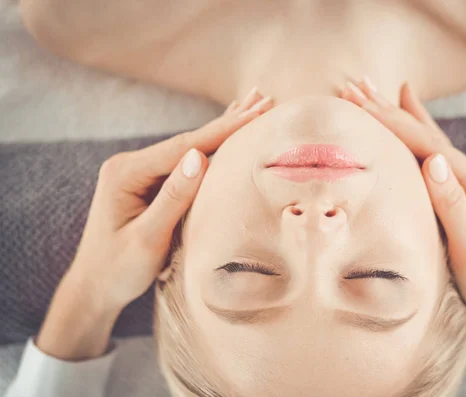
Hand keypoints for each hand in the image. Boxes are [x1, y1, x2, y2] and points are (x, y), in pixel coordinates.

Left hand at [37, 88, 273, 359]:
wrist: (94, 289)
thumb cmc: (118, 270)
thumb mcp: (147, 238)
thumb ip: (173, 197)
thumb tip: (199, 156)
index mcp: (126, 173)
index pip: (183, 147)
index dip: (222, 131)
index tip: (254, 115)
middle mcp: (130, 165)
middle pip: (188, 140)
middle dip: (228, 122)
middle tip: (264, 100)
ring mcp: (139, 173)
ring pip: (189, 148)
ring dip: (222, 130)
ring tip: (252, 105)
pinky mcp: (148, 184)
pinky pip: (184, 163)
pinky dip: (209, 147)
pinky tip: (224, 132)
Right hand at [341, 78, 465, 362]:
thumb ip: (453, 204)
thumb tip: (433, 161)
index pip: (428, 147)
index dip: (394, 125)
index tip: (361, 105)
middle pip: (426, 135)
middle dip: (389, 111)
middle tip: (355, 87)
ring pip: (429, 138)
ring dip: (400, 114)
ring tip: (376, 88)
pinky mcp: (463, 190)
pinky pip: (434, 153)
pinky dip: (419, 130)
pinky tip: (412, 113)